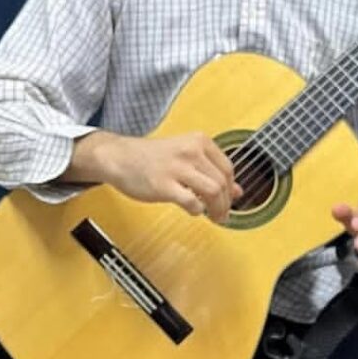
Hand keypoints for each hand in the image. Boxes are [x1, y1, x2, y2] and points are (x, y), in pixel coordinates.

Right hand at [83, 131, 241, 221]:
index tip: (229, 199)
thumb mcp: (187, 156)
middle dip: (226, 203)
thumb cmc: (153, 158)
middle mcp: (191, 151)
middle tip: (223, 215)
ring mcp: (177, 168)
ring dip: (217, 209)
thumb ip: (212, 171)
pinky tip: (193, 210)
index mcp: (199, 141)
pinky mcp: (164, 185)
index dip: (232, 188)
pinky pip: (191, 202)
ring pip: (212, 191)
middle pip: (222, 182)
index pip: (228, 168)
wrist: (119, 158)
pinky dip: (197, 210)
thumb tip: (238, 191)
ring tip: (214, 217)